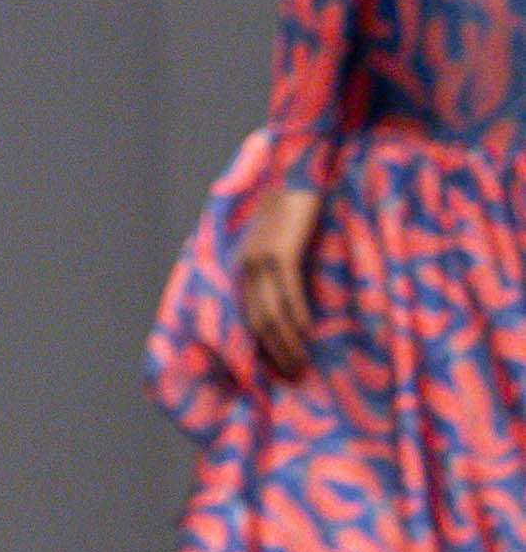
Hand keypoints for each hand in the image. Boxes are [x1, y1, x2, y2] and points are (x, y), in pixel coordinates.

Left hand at [235, 172, 320, 381]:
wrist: (296, 175)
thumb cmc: (292, 213)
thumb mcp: (279, 245)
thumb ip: (279, 273)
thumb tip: (295, 310)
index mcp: (243, 268)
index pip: (247, 317)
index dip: (260, 345)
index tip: (277, 369)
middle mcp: (245, 267)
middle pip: (256, 322)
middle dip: (275, 353)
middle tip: (294, 376)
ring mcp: (260, 259)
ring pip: (271, 313)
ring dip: (287, 343)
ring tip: (302, 365)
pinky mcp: (279, 252)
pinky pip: (288, 293)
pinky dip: (298, 316)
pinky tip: (308, 333)